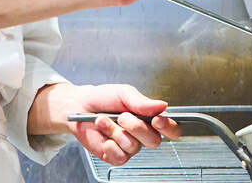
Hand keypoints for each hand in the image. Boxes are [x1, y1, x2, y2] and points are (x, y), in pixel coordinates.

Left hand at [34, 83, 179, 165]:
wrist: (80, 106)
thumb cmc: (104, 98)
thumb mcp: (124, 93)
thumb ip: (142, 102)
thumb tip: (162, 105)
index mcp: (149, 118)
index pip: (171, 129)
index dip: (169, 127)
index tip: (158, 119)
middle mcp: (142, 134)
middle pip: (154, 141)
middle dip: (137, 127)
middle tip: (122, 116)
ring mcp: (129, 146)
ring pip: (134, 147)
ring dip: (116, 132)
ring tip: (104, 120)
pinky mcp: (115, 156)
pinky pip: (120, 157)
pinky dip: (110, 145)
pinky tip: (103, 135)